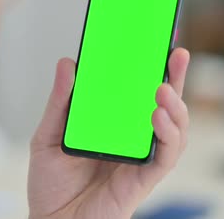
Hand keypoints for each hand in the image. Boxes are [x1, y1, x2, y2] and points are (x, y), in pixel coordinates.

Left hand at [28, 48, 189, 218]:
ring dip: (176, 105)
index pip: (138, 92)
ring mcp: (141, 157)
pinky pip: (166, 156)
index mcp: (114, 125)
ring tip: (162, 87)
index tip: (159, 39)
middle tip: (176, 52)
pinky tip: (156, 117)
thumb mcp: (48, 136)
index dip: (152, 67)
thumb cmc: (51, 184)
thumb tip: (68, 64)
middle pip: (165, 104)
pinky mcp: (144, 179)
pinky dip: (168, 135)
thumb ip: (60, 103)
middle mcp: (133, 138)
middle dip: (175, 77)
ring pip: (175, 128)